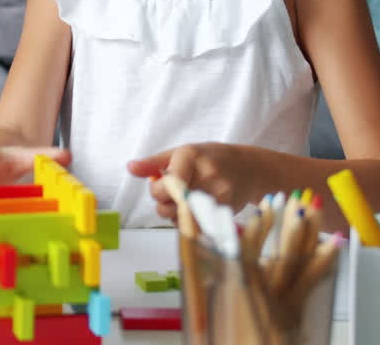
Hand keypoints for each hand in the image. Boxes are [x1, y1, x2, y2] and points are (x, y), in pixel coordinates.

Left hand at [127, 142, 256, 219]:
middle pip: (172, 204)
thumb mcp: (181, 152)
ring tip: (182, 204)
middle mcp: (208, 175)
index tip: (160, 186)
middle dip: (163, 205)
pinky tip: (193, 212)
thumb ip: (153, 163)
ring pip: (183, 220)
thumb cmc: (210, 158)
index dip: (158, 191)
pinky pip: (198, 227)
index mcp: (192, 157)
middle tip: (170, 197)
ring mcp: (220, 196)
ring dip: (175, 217)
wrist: (250, 168)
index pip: (168, 183)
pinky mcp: (226, 212)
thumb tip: (130, 168)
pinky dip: (189, 224)